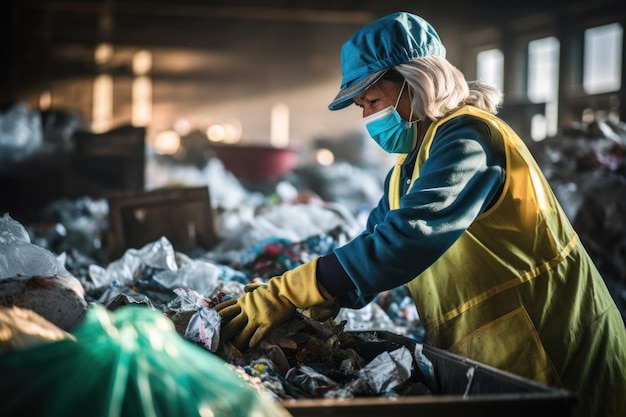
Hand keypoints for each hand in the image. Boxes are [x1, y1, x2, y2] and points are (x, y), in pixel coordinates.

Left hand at [214, 258, 333, 350]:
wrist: (287, 290)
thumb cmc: (274, 288)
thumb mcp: (259, 287)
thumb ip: (251, 289)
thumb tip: (245, 288)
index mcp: (244, 301)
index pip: (226, 308)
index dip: (216, 315)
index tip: (208, 320)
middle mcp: (247, 310)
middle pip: (231, 324)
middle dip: (222, 334)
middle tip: (215, 342)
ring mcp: (257, 317)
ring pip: (243, 334)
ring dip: (237, 344)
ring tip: (232, 352)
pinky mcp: (267, 323)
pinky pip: (259, 335)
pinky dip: (254, 342)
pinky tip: (250, 347)